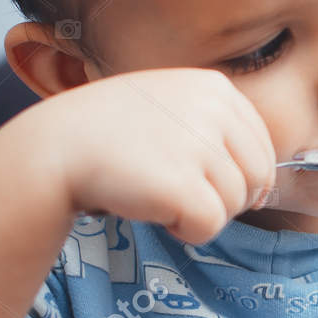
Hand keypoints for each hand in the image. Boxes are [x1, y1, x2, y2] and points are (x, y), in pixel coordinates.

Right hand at [39, 68, 278, 244]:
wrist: (54, 148)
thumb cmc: (109, 134)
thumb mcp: (171, 109)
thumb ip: (216, 133)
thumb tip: (263, 189)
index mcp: (216, 87)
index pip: (263, 146)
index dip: (240, 176)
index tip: (204, 183)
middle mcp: (214, 109)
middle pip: (258, 177)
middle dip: (226, 198)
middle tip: (180, 195)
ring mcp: (200, 146)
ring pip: (235, 205)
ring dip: (200, 213)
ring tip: (157, 194)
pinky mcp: (184, 186)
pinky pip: (211, 226)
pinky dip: (185, 231)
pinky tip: (153, 209)